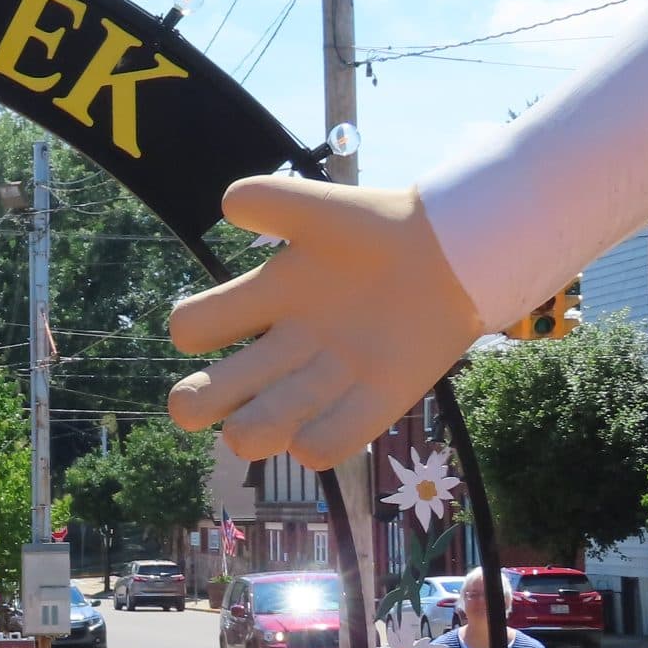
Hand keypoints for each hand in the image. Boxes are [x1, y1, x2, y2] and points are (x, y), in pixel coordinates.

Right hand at [166, 176, 487, 471]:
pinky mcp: (372, 404)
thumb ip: (273, 200)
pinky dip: (316, 443)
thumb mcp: (321, 208)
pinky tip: (320, 427)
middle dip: (196, 403)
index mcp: (266, 299)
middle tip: (214, 398)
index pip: (194, 326)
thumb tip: (228, 205)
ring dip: (254, 429)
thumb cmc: (380, 228)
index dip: (193, 330)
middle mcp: (284, 348)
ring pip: (258, 430)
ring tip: (272, 420)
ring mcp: (325, 381)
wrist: (454, 249)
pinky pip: (326, 446)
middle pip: (208, 395)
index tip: (216, 322)